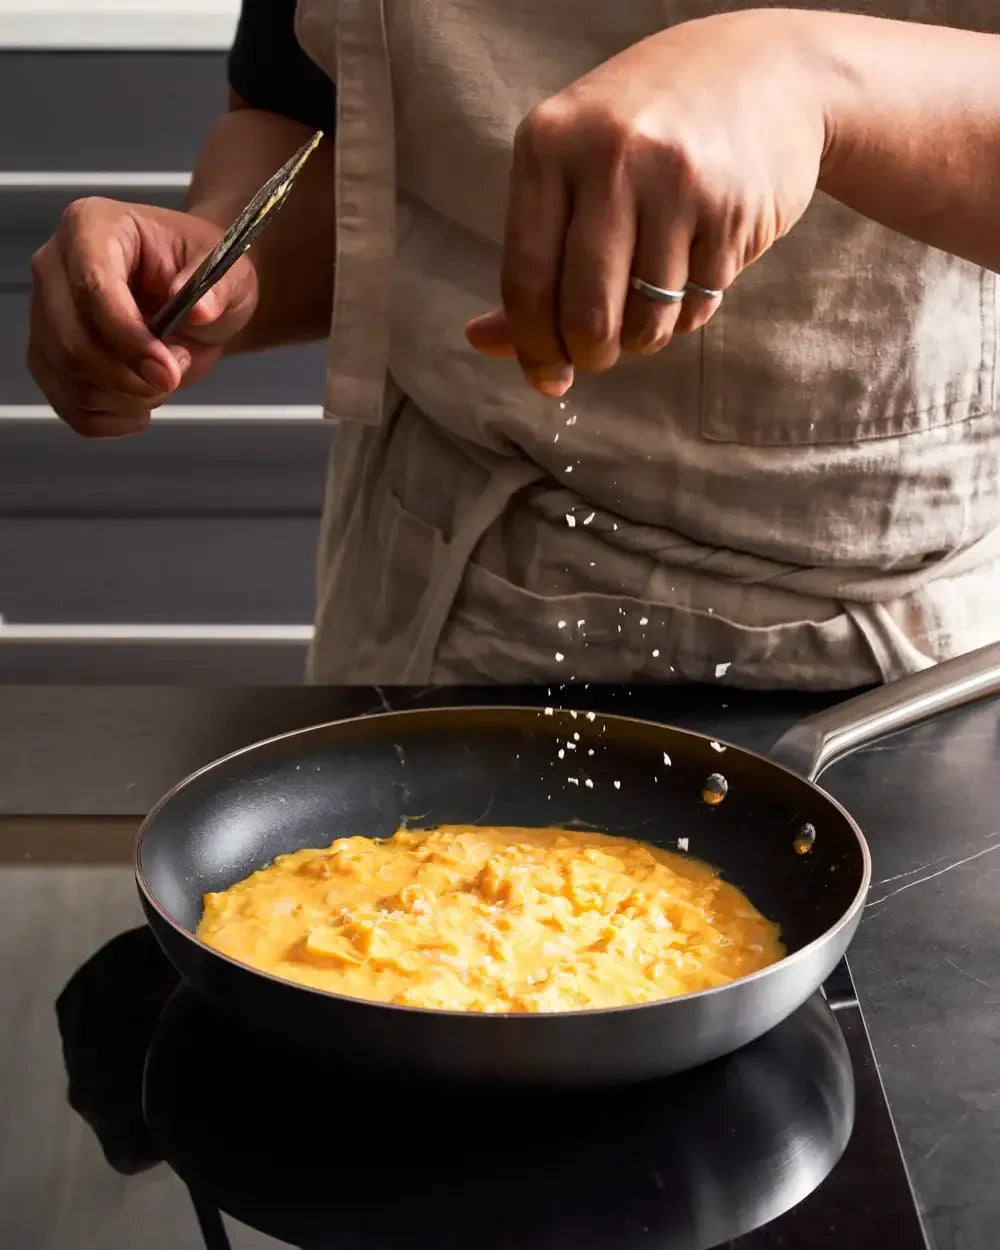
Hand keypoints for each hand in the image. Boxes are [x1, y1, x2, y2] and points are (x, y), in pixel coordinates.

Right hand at [27, 198, 257, 436]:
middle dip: (130, 376)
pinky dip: (112, 418)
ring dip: (127, 398)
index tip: (170, 370)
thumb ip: (217, 290)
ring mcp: (45, 315)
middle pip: (71, 342)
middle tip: (174, 373)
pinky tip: (143, 403)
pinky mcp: (48, 357)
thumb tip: (201, 311)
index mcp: (91, 227)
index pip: (92, 289)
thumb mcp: (230, 273)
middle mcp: (54, 267)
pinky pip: (69, 405)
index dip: (130, 339)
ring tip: (164, 378)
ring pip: (69, 379)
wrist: (197, 299)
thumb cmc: (206, 275)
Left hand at [465, 9, 827, 395]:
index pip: (525, 282)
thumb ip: (530, 258)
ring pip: (645, 321)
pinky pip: (696, 307)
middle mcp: (609, 158)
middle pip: (585, 314)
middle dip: (590, 355)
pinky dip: (687, 313)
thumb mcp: (572, 168)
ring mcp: (676, 182)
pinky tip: (692, 271)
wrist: (766, 71)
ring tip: (648, 301)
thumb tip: (482, 342)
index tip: (547, 378)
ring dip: (642, 337)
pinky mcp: (733, 211)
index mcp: (548, 146)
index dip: (533, 348)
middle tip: (597, 355)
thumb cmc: (647, 130)